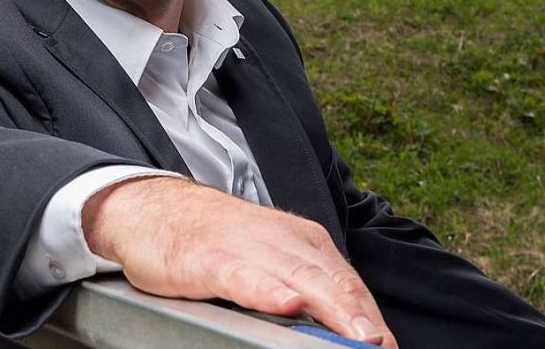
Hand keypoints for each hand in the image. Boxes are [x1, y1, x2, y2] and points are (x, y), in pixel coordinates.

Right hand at [83, 176, 397, 347]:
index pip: (348, 284)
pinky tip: (286, 304)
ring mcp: (247, 248)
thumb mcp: (271, 261)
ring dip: (332, 308)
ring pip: (299, 278)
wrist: (156, 208)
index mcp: (303, 243)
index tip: (388, 346)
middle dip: (362, 317)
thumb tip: (343, 330)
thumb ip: (305, 290)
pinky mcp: (210, 260)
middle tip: (382, 346)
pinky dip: (268, 291)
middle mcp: (283, 241)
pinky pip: (244, 276)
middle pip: (333, 282)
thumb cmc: (217, 242)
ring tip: (356, 335)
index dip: (371, 317)